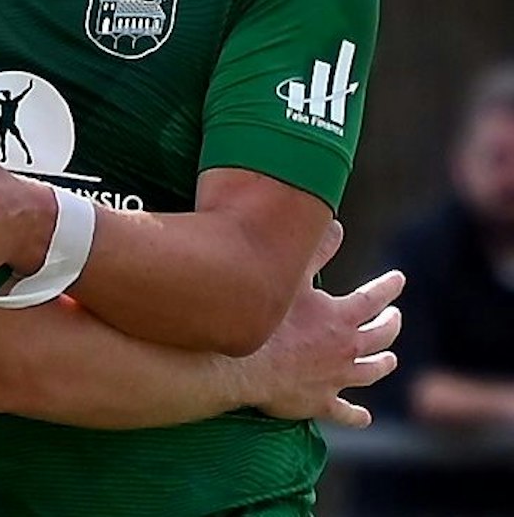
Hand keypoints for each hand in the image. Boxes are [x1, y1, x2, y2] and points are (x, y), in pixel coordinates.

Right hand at [242, 221, 404, 427]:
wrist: (242, 367)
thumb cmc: (265, 321)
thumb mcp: (290, 278)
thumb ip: (314, 252)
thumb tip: (336, 225)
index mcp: (340, 318)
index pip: (374, 298)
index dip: (387, 286)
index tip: (398, 279)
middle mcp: (347, 348)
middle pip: (380, 337)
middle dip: (391, 325)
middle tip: (395, 318)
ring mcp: (336, 378)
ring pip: (371, 373)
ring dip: (382, 365)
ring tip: (389, 360)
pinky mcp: (321, 402)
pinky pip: (345, 412)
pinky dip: (357, 415)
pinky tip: (364, 416)